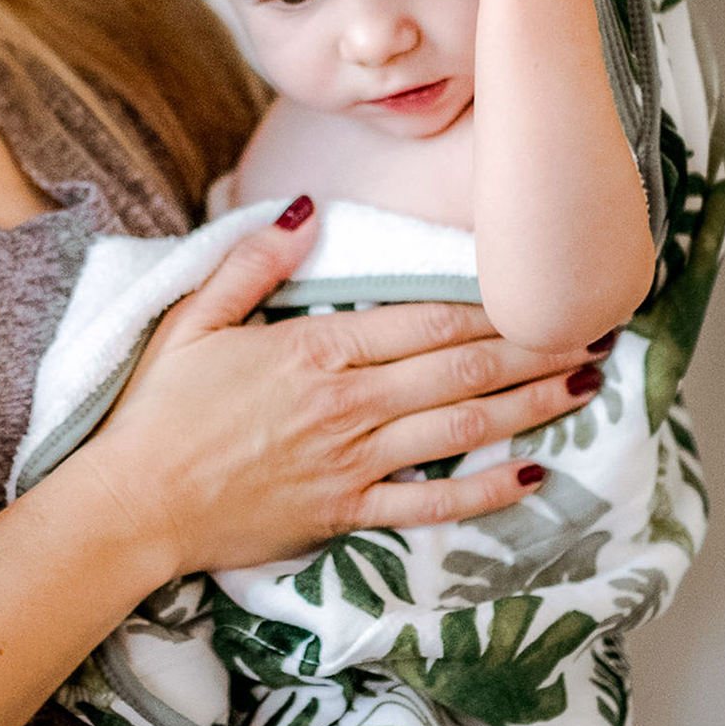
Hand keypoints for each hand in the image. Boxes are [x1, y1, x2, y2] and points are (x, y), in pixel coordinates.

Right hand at [73, 200, 605, 587]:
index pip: (424, 322)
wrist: (132, 506)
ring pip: (460, 431)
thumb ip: (251, 263)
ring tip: (583, 385)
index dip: (490, 307)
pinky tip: (532, 477)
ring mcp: (352, 463)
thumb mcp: (192, 319)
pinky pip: (429, 506)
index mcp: (314, 349)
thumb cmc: (156, 412)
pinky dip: (485, 494)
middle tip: (592, 330)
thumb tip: (304, 212)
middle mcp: (347, 404)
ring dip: (529, 407)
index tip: (537, 290)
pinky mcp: (346, 514)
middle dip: (532, 348)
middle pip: (460, 370)